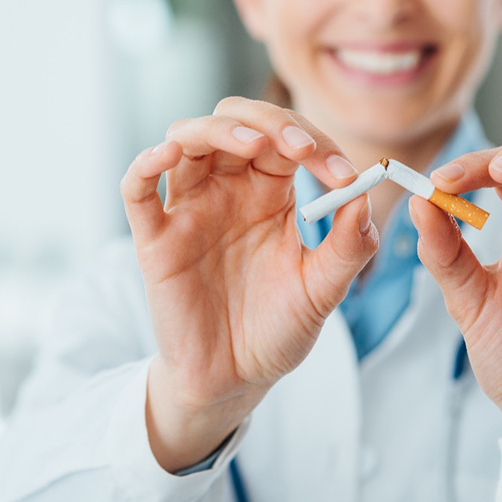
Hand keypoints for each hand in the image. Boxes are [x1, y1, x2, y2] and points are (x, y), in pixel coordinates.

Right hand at [120, 97, 377, 470]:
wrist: (237, 378)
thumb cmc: (279, 329)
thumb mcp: (322, 290)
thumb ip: (346, 246)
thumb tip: (364, 195)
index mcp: (270, 194)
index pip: (286, 140)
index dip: (316, 144)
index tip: (345, 175)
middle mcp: (228, 190)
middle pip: (235, 122)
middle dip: (271, 122)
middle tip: (303, 149)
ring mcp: (189, 210)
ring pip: (188, 139)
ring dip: (219, 130)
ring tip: (254, 144)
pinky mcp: (155, 239)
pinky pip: (137, 190)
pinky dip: (145, 164)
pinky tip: (167, 154)